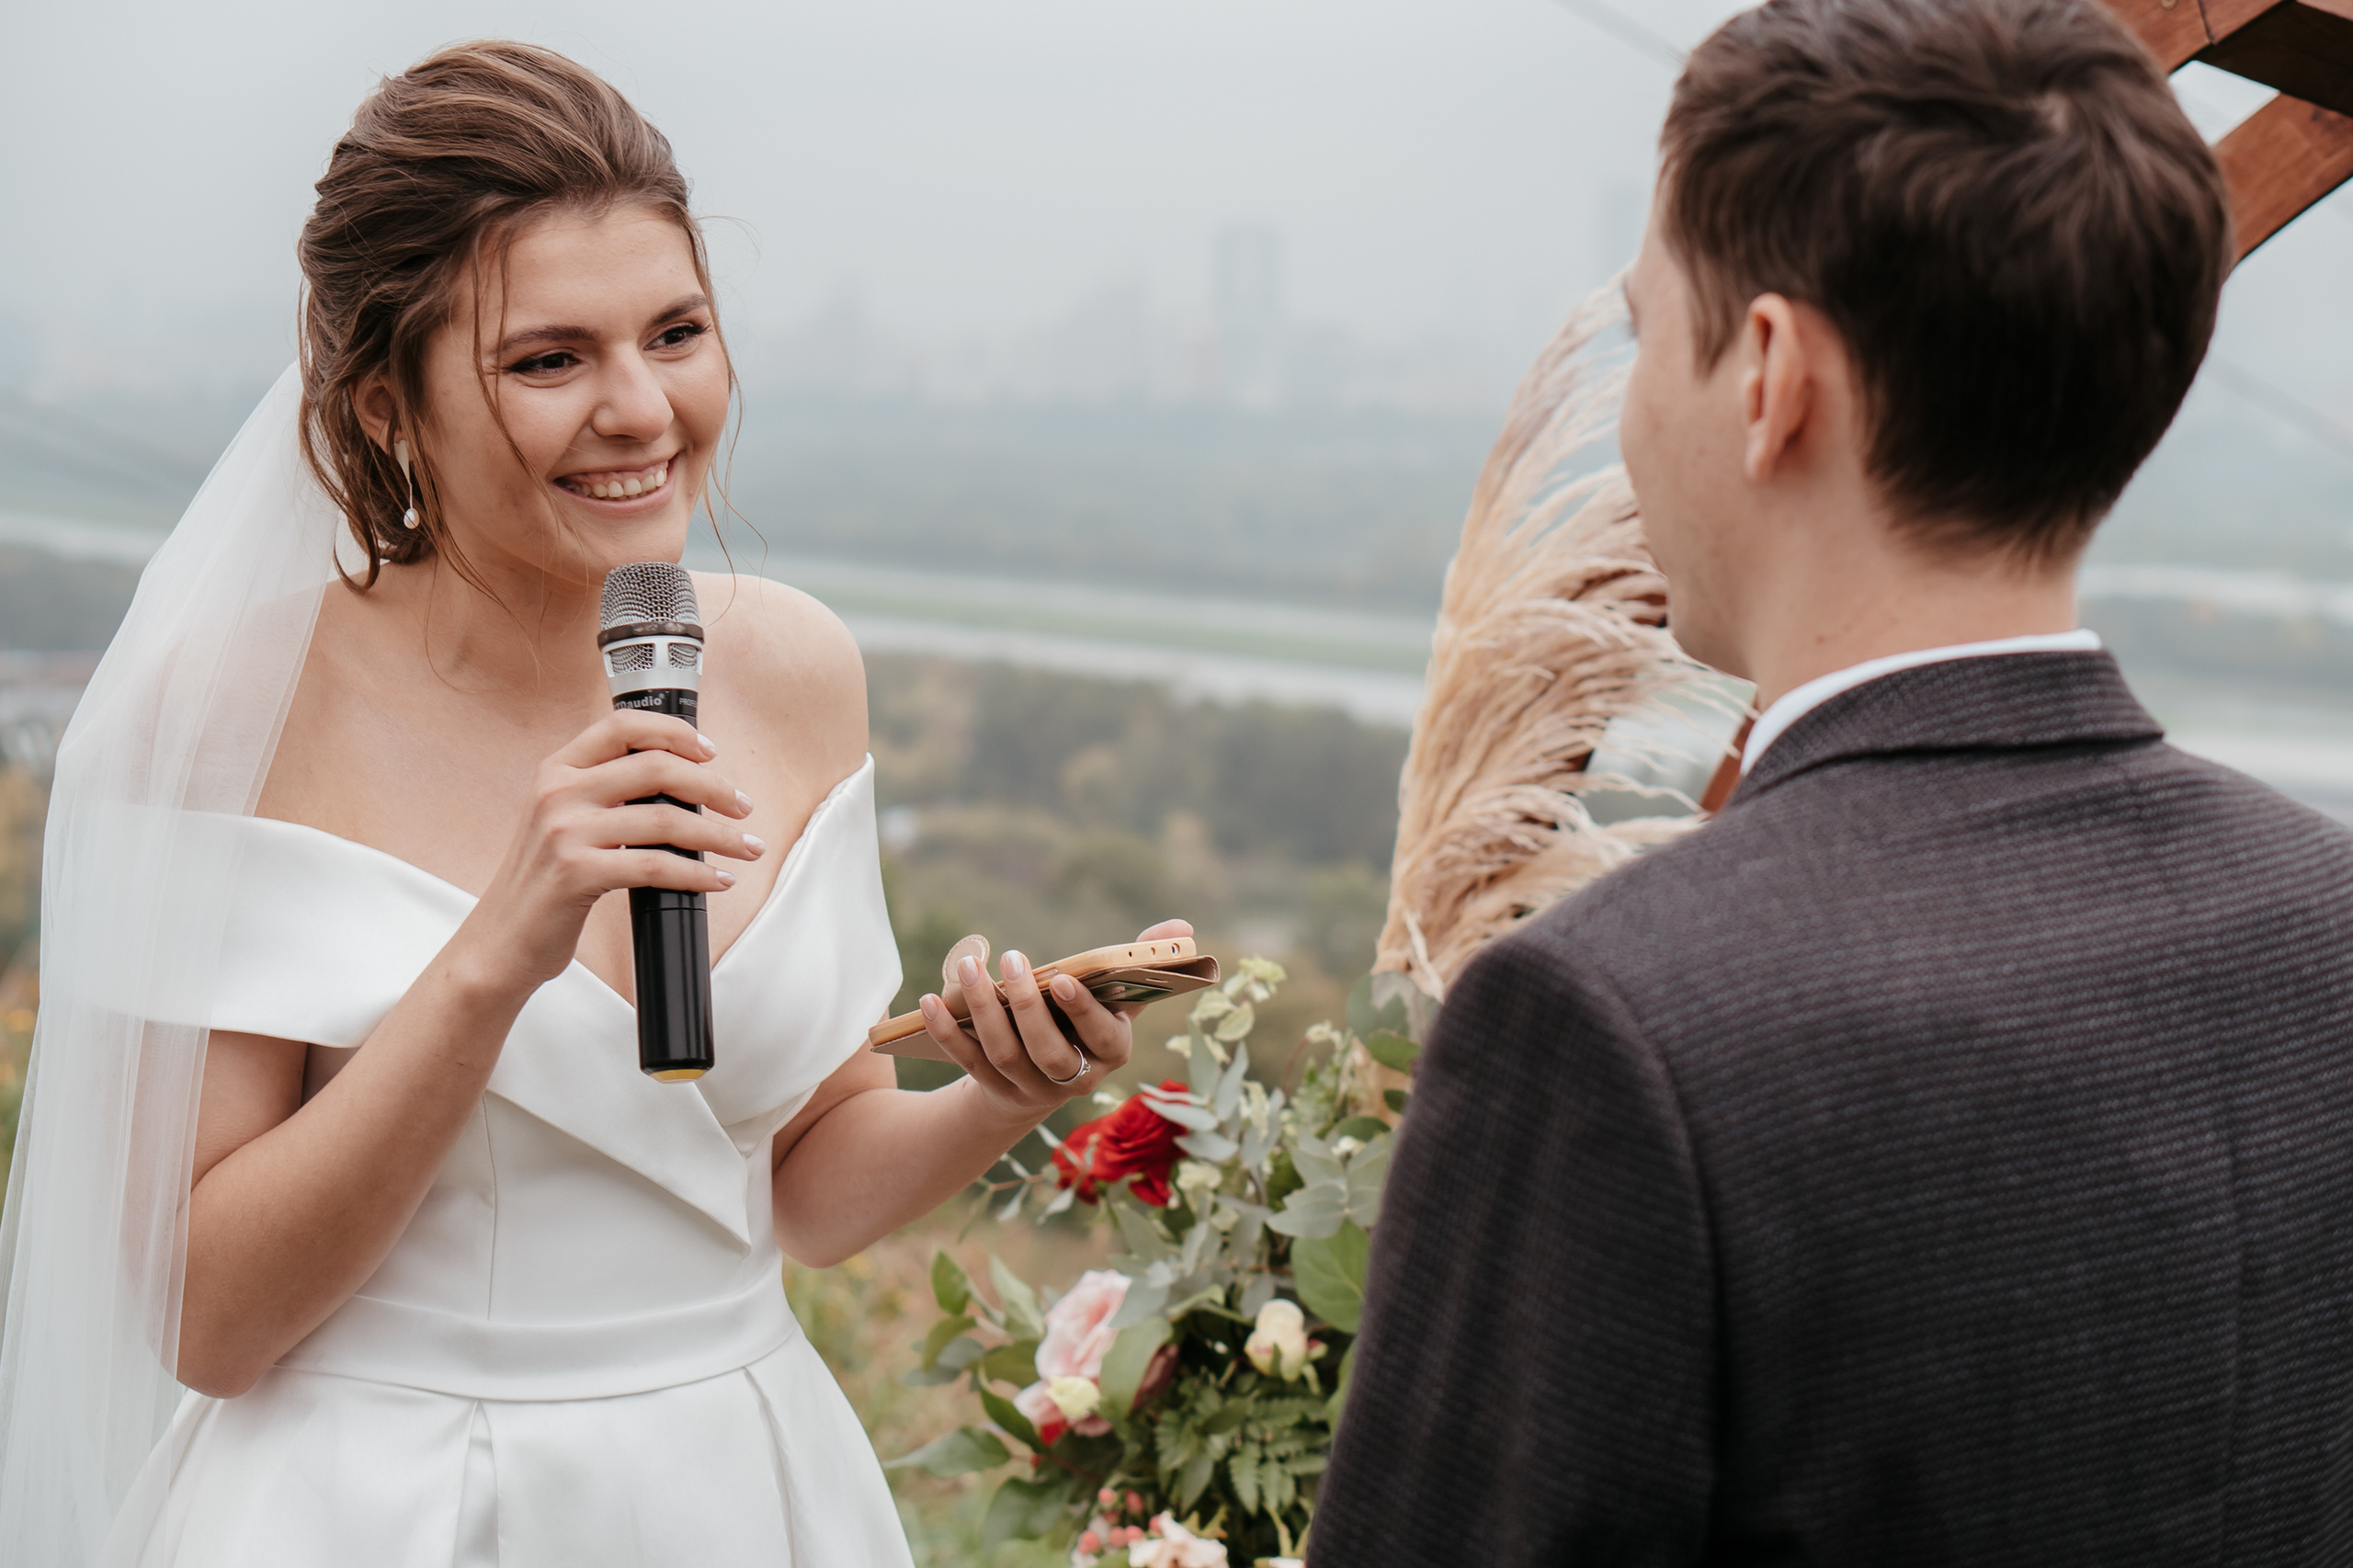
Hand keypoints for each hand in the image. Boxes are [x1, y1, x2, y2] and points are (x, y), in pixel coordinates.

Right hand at [462, 711, 764, 986]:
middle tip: (743, 807)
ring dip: (720, 835)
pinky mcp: (575, 873)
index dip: (675, 732)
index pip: (623, 727)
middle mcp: (557, 792)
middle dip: (714, 787)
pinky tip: (717, 880)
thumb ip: (606, 793)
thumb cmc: (544, 882)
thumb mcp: (563, 820)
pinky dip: (697, 873)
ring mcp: (564, 831)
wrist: (500, 940)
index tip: (711, 752)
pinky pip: (656, 865)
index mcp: (556, 770)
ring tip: (745, 847)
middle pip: (656, 768)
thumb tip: (685, 784)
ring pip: (666, 819)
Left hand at [917, 920, 1193, 1119]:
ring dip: (983, 1009)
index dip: (1084, 1012)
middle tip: (1013, 960)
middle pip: (1047, 1051)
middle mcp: (1072, 1079)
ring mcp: (1029, 1088)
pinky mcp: (991, 1088)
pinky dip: (946, 1031)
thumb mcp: (1116, 995)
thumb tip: (1181, 927)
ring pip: (1003, 1054)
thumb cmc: (1084, 1022)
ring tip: (969, 966)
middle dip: (1028, 1006)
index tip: (1064, 977)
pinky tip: (928, 1001)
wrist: (1043, 1081)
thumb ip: (1143, 959)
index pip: (1103, 1039)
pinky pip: (966, 1061)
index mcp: (1110, 1053)